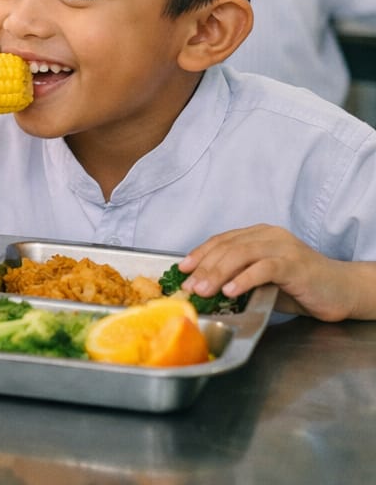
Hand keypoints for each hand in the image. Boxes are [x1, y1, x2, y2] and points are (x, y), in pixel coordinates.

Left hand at [179, 224, 369, 321]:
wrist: (343, 291)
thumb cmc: (302, 288)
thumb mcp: (264, 281)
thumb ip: (240, 278)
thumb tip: (206, 288)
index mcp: (260, 235)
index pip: (222, 240)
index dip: (200, 253)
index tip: (183, 269)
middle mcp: (269, 236)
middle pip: (227, 247)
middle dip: (204, 267)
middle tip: (190, 286)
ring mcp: (283, 248)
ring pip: (241, 254)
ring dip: (218, 273)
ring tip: (203, 290)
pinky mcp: (295, 264)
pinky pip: (263, 269)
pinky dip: (243, 279)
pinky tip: (229, 290)